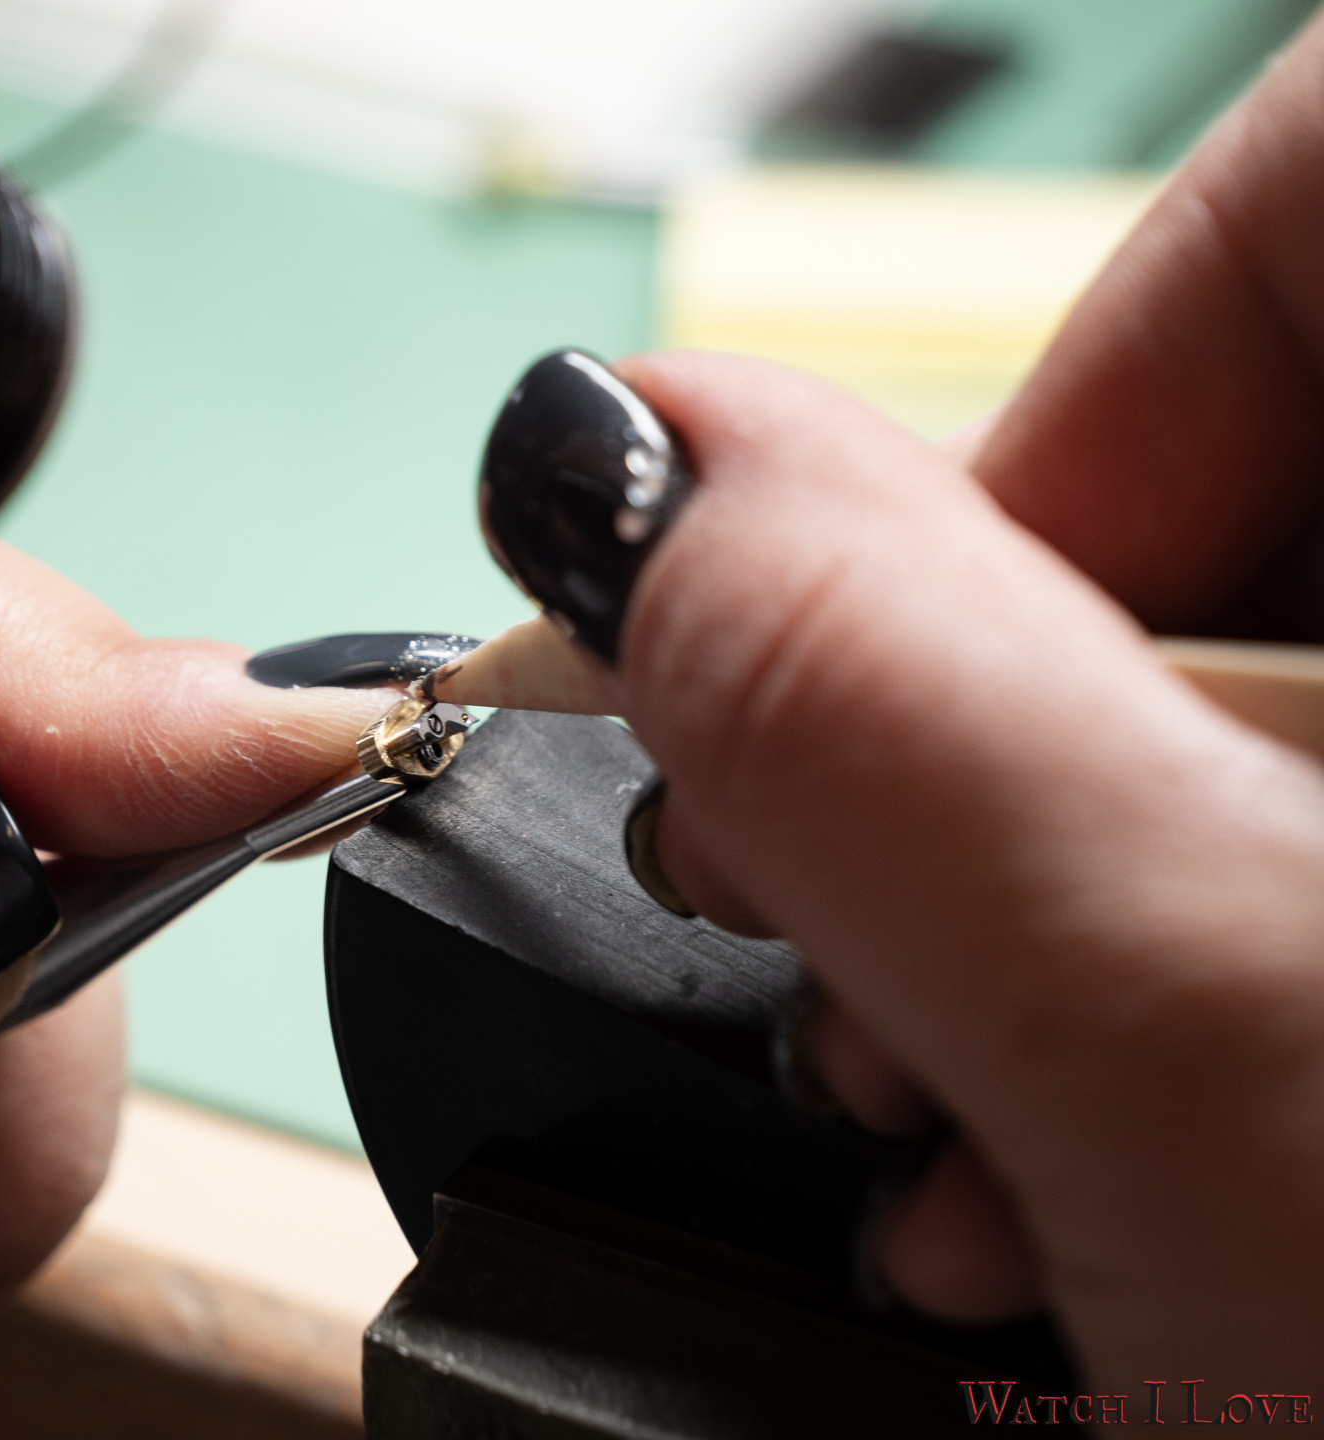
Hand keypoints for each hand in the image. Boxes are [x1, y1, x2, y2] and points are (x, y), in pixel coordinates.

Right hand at [612, 12, 1323, 1394]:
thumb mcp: (1230, 1076)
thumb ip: (885, 712)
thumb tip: (615, 455)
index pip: (1303, 216)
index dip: (1023, 453)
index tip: (843, 715)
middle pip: (1251, 498)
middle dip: (991, 762)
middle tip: (880, 998)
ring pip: (1255, 722)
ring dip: (1050, 937)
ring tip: (983, 1174)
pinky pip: (1285, 880)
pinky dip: (1163, 1028)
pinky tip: (1107, 1219)